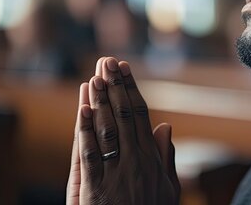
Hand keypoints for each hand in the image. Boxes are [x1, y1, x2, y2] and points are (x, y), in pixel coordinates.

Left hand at [66, 57, 180, 204]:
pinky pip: (91, 155)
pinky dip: (86, 130)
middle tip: (106, 61)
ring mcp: (116, 174)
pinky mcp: (96, 189)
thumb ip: (164, 157)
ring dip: (100, 101)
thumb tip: (165, 126)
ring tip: (94, 76)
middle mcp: (135, 162)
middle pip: (123, 117)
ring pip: (107, 130)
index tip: (124, 69)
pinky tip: (83, 110)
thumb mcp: (167, 189)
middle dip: (114, 87)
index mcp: (151, 159)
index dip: (130, 90)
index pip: (140, 116)